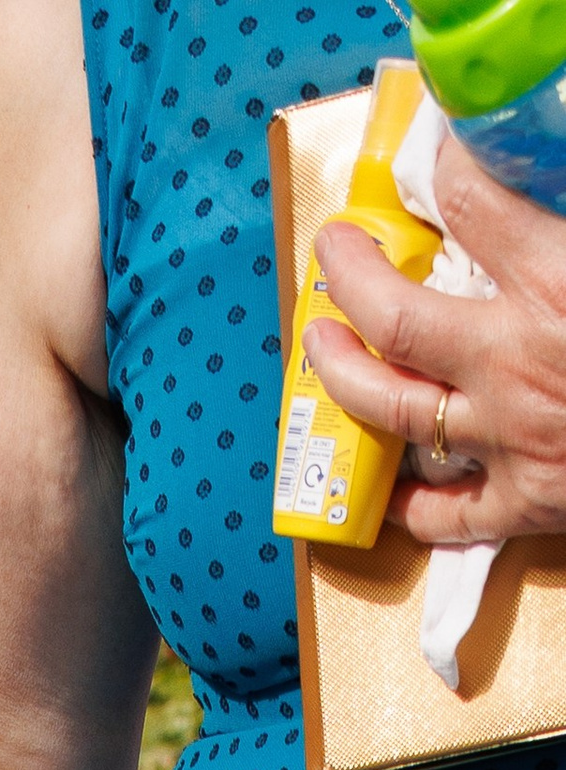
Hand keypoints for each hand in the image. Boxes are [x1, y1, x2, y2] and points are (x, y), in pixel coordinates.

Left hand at [309, 132, 565, 544]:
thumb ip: (564, 225)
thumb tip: (546, 182)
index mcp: (558, 283)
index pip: (474, 204)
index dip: (447, 172)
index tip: (436, 163)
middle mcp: (515, 360)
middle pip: (394, 316)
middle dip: (349, 279)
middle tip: (332, 255)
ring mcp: (509, 438)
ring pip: (391, 409)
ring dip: (341, 376)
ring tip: (320, 347)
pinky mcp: (524, 503)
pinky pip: (443, 514)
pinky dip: (406, 504)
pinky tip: (387, 486)